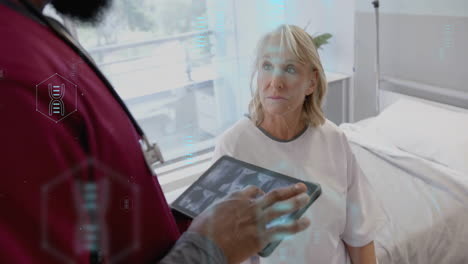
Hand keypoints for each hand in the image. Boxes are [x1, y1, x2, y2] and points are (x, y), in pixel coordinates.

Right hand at [188, 183, 310, 263]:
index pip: (253, 190)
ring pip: (282, 208)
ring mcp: (257, 220)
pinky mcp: (261, 236)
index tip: (262, 194)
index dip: (260, 192)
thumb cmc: (203, 230)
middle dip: (289, 190)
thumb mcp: (211, 212)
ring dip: (296, 202)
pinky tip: (305, 223)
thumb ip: (224, 209)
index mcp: (236, 198)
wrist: (205, 246)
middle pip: (274, 195)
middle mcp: (250, 206)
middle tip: (301, 187)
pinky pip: (283, 229)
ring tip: (306, 199)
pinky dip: (296, 225)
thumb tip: (226, 212)